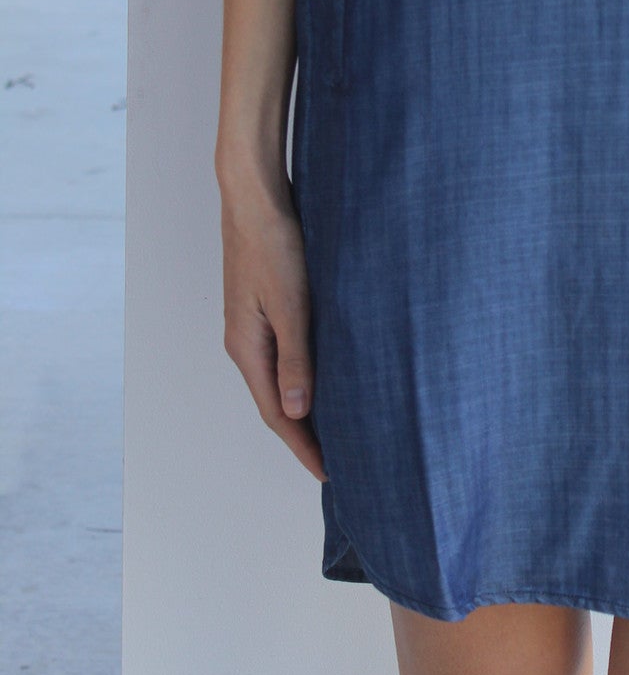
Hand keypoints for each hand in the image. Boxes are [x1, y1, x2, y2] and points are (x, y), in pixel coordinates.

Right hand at [220, 177, 327, 482]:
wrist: (255, 199)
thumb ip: (295, 357)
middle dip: (304, 437)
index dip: (304, 447)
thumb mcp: (291, 303)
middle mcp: (245, 343)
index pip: (277, 414)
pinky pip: (284, 357)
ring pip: (280, 381)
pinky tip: (324, 379)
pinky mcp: (265, 308)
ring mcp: (252, 327)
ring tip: (335, 431)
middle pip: (276, 404)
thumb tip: (299, 411)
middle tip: (338, 464)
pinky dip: (303, 378)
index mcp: (247, 348)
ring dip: (305, 409)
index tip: (331, 475)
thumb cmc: (274, 245)